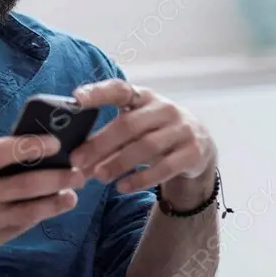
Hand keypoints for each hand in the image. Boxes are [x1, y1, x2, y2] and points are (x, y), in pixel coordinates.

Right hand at [0, 125, 85, 271]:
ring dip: (55, 203)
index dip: (33, 146)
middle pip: (26, 185)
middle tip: (78, 172)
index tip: (56, 143)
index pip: (4, 152)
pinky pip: (20, 228)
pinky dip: (39, 218)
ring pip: (28, 212)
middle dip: (57, 178)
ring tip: (72, 195)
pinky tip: (54, 209)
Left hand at [69, 80, 216, 198]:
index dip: (98, 93)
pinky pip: (164, 167)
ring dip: (118, 163)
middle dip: (100, 144)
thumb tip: (76, 160)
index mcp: (144, 97)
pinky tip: (122, 187)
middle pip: (128, 125)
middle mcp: (164, 109)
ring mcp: (181, 130)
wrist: (199, 148)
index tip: (76, 98)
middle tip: (77, 160)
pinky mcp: (193, 152)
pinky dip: (141, 179)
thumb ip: (108, 139)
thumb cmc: (155, 134)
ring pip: (145, 147)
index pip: (120, 90)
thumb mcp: (136, 128)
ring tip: (99, 177)